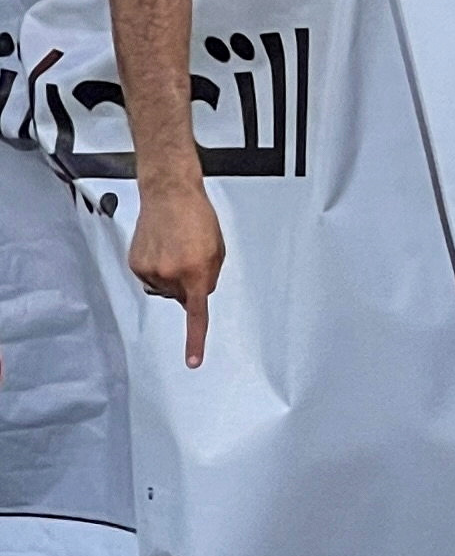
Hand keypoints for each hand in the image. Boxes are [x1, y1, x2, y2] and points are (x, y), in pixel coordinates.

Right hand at [129, 182, 223, 367]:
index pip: (197, 314)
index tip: (194, 361)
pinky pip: (151, 278)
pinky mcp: (136, 265)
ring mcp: (150, 270)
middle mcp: (172, 274)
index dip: (195, 340)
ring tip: (175, 249)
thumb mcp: (217, 249)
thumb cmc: (197, 216)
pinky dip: (157, 268)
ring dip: (172, 275)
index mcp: (197, 271)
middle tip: (190, 257)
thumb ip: (210, 277)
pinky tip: (161, 249)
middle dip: (188, 284)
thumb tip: (199, 295)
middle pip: (183, 297)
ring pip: (165, 288)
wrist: (170, 194)